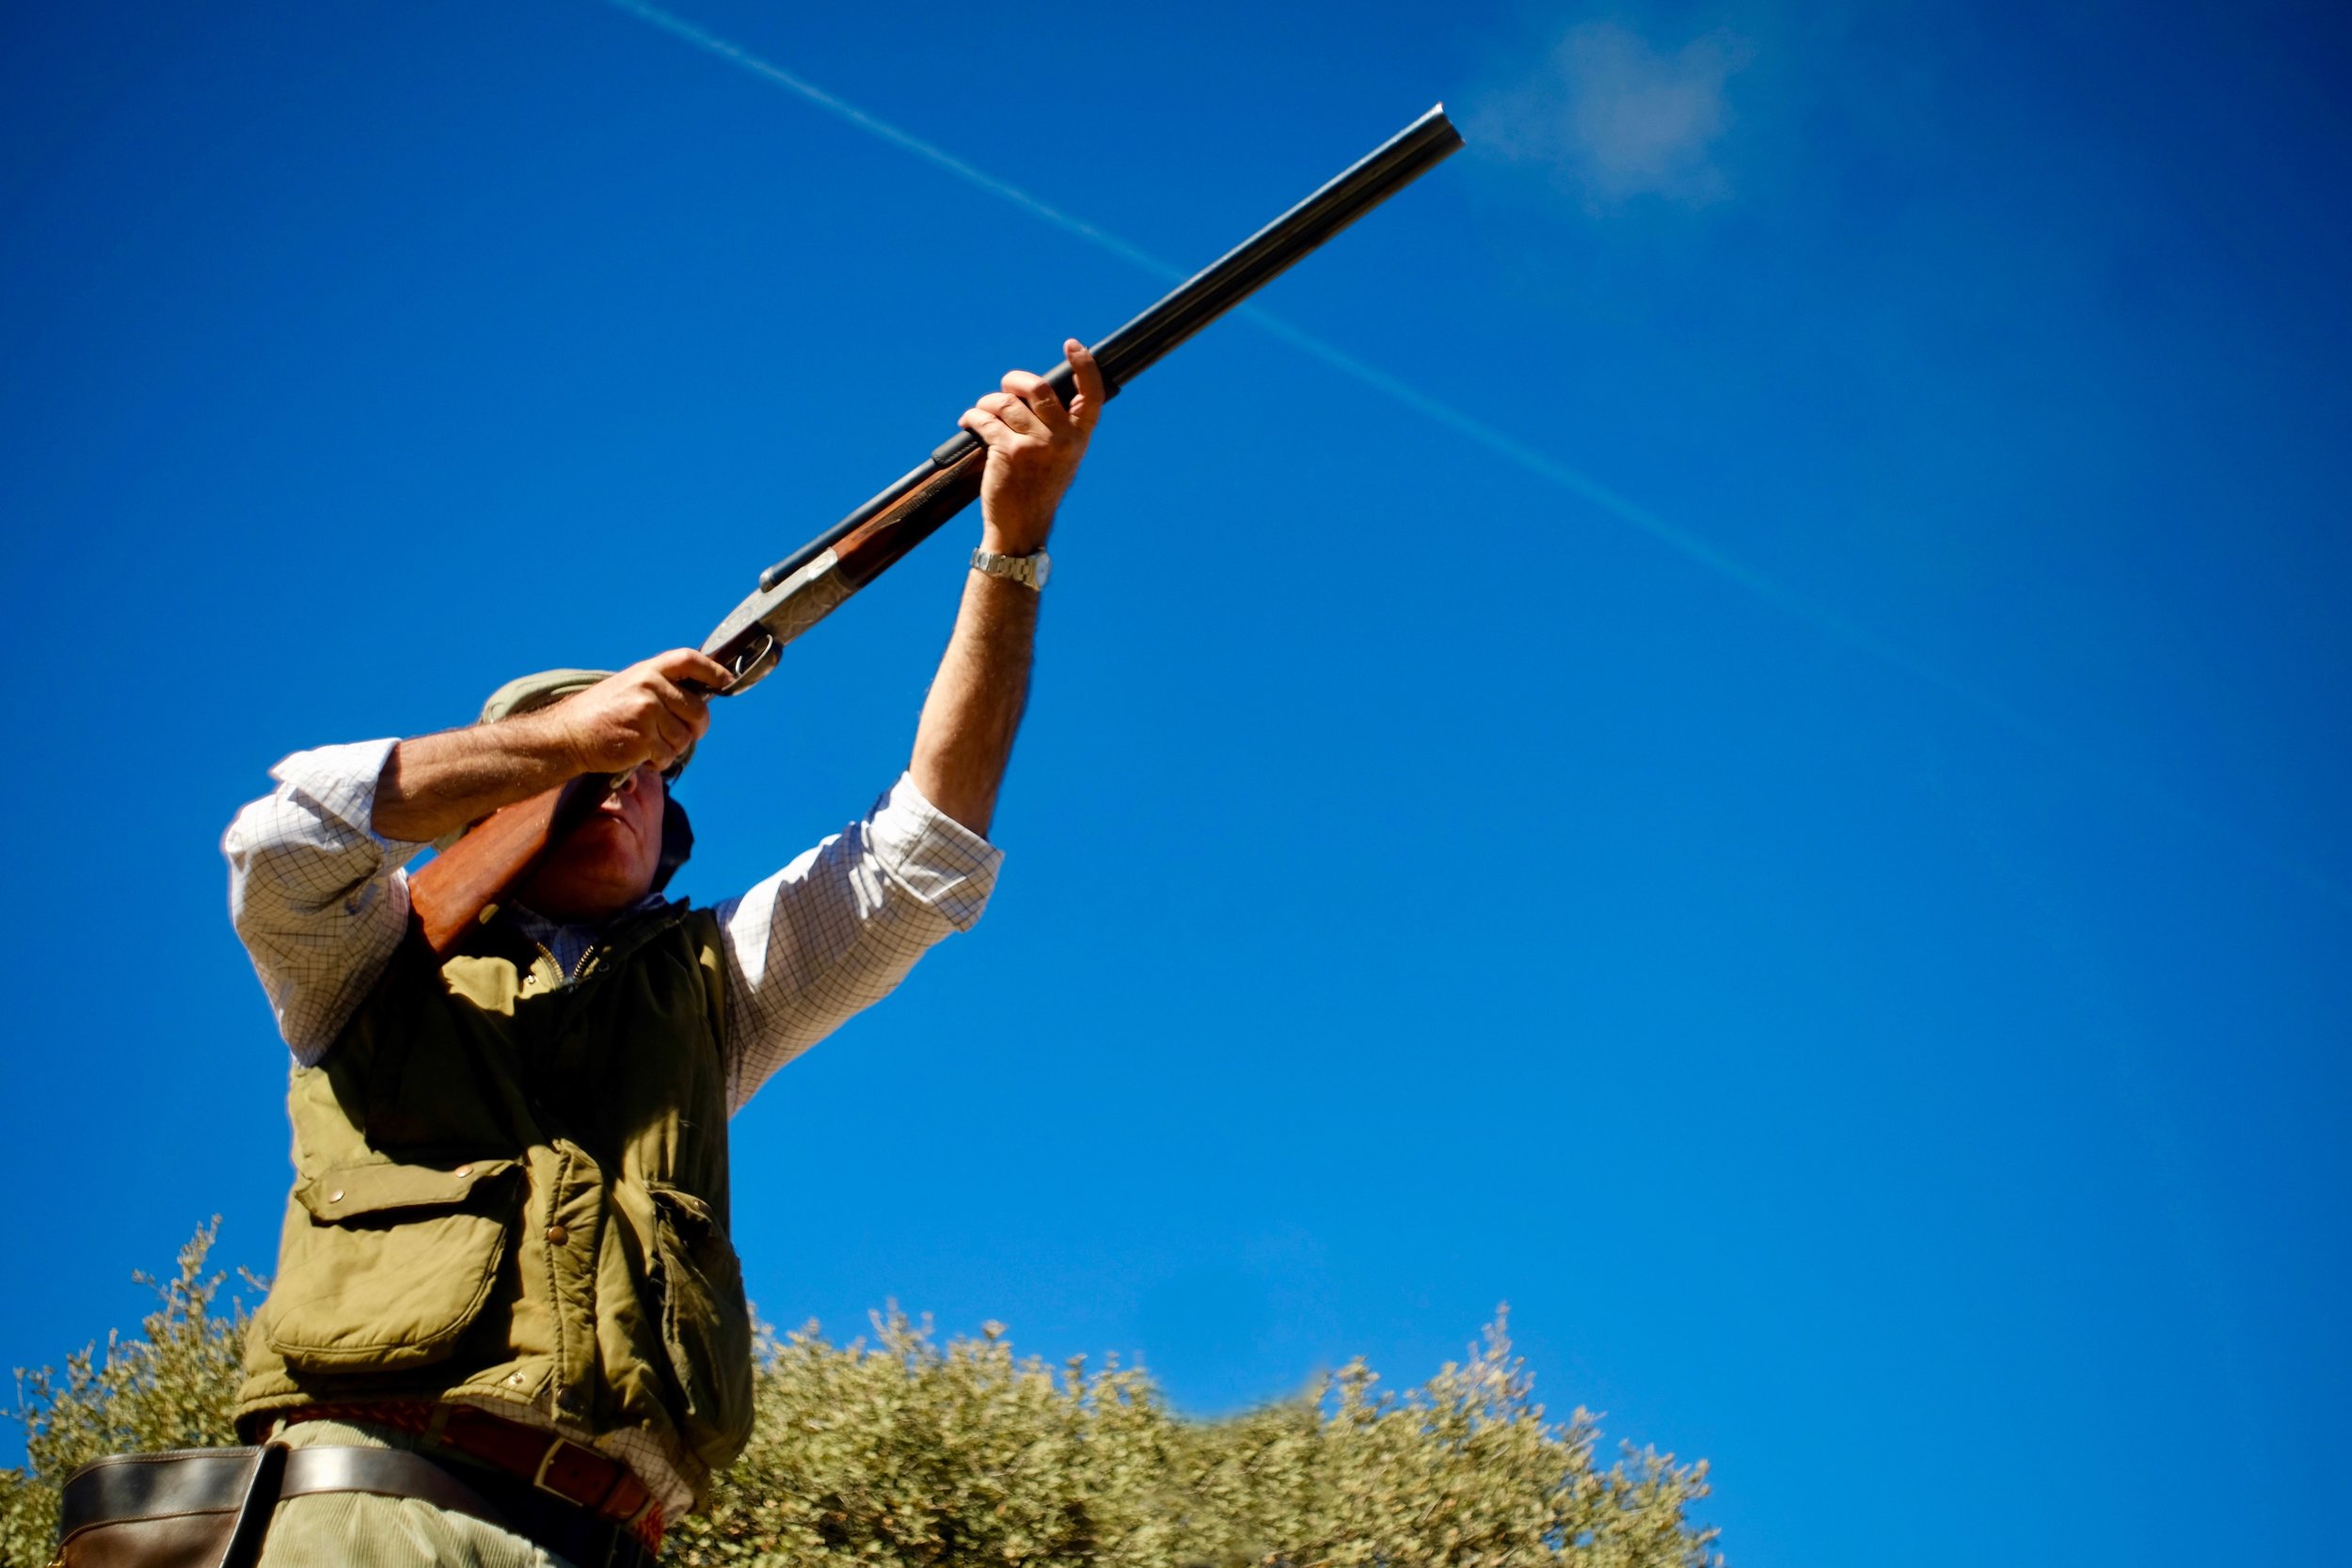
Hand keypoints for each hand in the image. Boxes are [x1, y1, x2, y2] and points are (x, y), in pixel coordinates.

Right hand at [534, 649, 735, 776]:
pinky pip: (668, 756)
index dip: (714, 670)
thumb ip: (662, 687)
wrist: (567, 734)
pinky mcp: (642, 738)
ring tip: (648, 745)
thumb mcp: (630, 686)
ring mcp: (646, 711)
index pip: (689, 660)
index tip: (728, 683)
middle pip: (698, 710)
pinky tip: (641, 755)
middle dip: (696, 729)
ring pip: (684, 738)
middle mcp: (649, 686)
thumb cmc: (601, 713)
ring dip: (672, 749)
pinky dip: (659, 762)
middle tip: (684, 735)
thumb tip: (703, 698)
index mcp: (648, 670)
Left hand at [956, 338, 1104, 555]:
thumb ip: (1057, 426)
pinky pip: (985, 419)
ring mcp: (1036, 445)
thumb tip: (1033, 391)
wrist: (1022, 526)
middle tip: (1005, 386)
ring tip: (982, 412)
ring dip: (987, 403)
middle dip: (1014, 380)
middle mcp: (1063, 439)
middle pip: (1038, 388)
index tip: (1072, 345)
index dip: (1084, 365)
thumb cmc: (1039, 489)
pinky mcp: (1009, 452)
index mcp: (1080, 437)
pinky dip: (972, 417)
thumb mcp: (1062, 457)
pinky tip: (969, 423)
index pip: (1092, 394)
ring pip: (1006, 402)